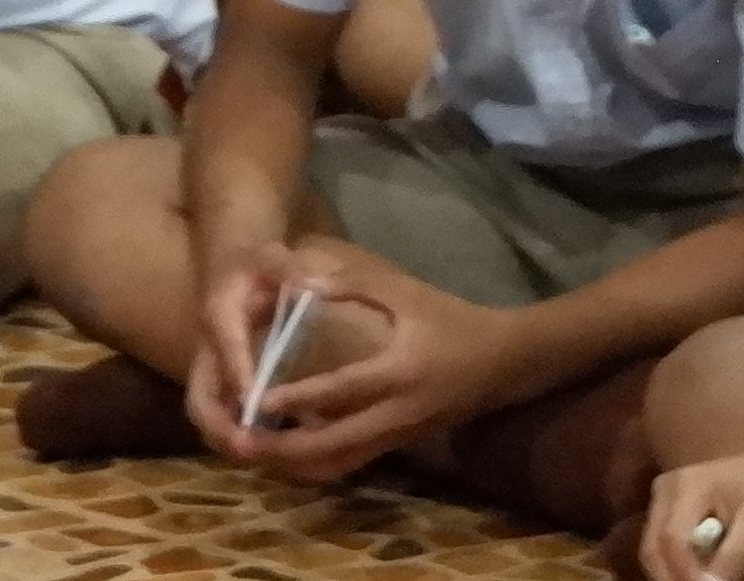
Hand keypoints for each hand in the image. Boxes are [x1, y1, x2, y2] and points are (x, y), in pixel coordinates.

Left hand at [203, 236, 524, 484]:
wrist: (503, 363)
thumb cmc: (452, 318)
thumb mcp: (406, 292)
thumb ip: (352, 285)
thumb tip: (297, 279)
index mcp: (399, 372)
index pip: (342, 392)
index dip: (298, 397)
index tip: (257, 398)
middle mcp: (396, 414)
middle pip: (333, 446)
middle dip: (284, 449)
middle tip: (241, 441)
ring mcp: (397, 436)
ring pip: (338, 464)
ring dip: (295, 463)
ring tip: (253, 452)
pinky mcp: (396, 444)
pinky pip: (349, 463)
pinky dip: (316, 462)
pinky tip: (287, 452)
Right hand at [634, 432, 743, 577]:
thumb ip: (734, 556)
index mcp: (687, 486)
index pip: (671, 540)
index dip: (683, 574)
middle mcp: (665, 490)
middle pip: (653, 548)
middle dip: (672, 578)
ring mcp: (663, 499)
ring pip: (653, 550)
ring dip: (673, 574)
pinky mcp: (667, 509)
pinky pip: (661, 547)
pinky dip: (676, 566)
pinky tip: (698, 572)